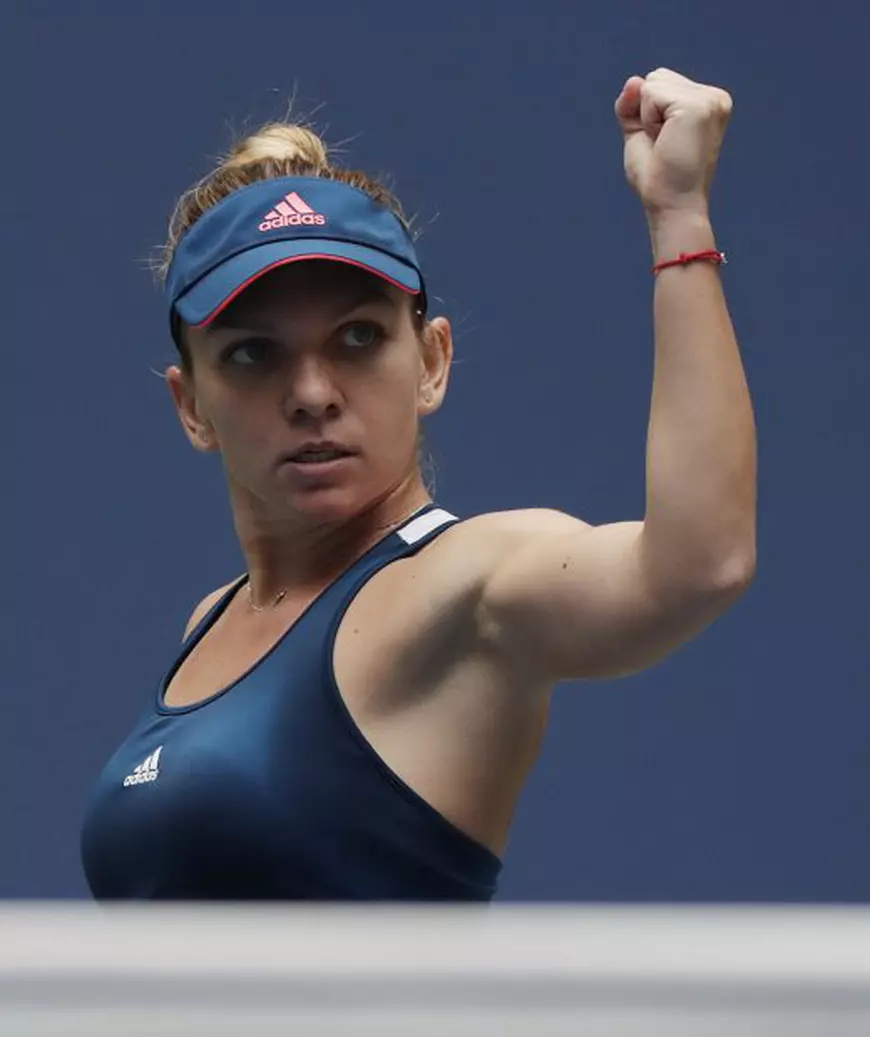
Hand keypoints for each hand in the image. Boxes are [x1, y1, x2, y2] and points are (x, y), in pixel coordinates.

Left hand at [615, 68, 732, 219]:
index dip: (647, 113)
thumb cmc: (657, 176)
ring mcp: (709, 100)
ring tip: (666, 143)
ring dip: (647, 117)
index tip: (664, 142)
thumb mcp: (640, 132)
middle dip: (647, 112)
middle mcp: (715, 97)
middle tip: (663, 144)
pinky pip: (650, 93)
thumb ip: (633, 104)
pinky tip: (665, 141)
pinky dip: (648, 120)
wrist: (671, 204)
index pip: (660, 82)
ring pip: (653, 82)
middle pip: (656, 77)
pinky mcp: (697, 106)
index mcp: (708, 103)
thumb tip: (634, 79)